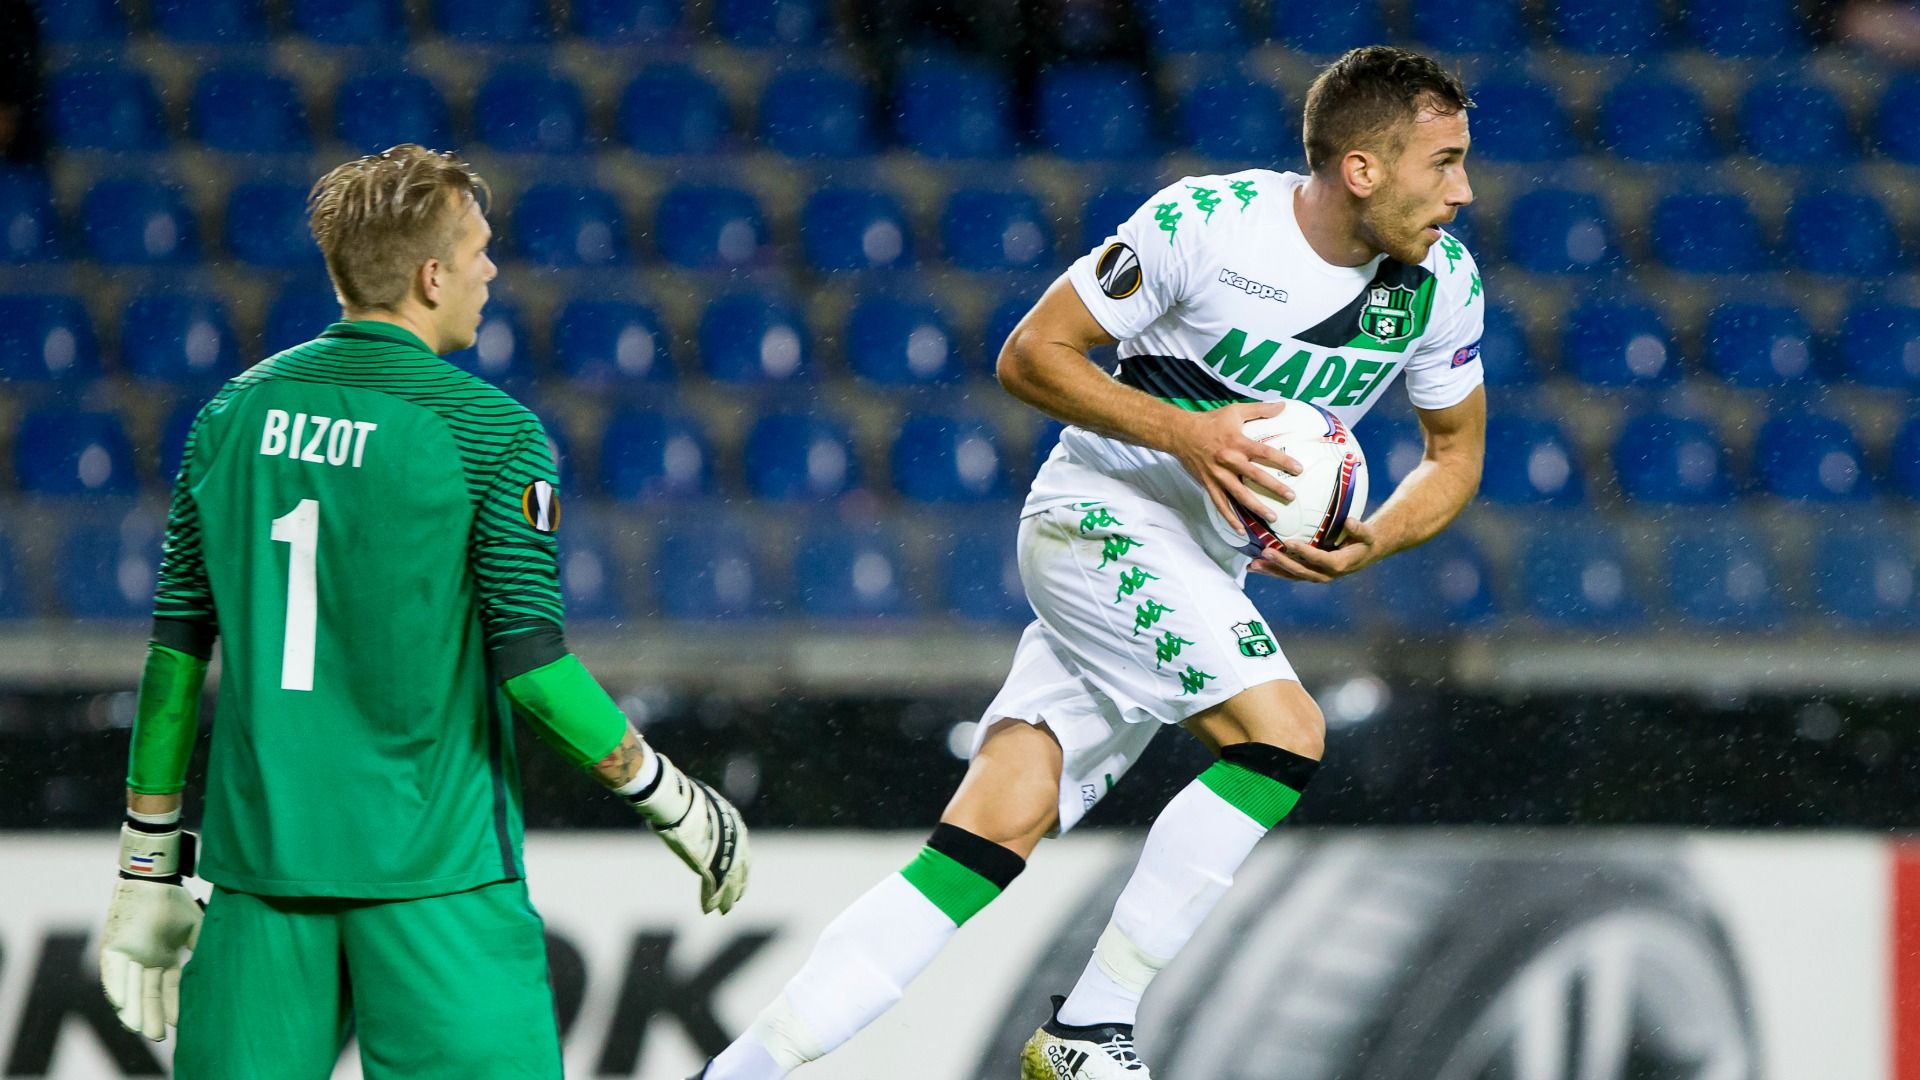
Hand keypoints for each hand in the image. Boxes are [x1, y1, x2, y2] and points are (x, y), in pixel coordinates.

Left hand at [100, 877, 201, 1040]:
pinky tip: (120, 1004)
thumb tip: (218, 969)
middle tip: (156, 1038)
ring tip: (137, 1029)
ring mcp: (129, 955)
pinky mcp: (113, 947)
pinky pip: (112, 972)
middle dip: (151, 1015)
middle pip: (149, 993)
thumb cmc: (175, 901)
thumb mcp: (195, 928)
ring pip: (130, 988)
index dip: (173, 1005)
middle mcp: (146, 961)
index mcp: (165, 957)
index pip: (170, 988)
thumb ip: (202, 948)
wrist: (154, 879)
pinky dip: (116, 988)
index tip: (179, 1024)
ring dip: (132, 1008)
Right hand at [631, 755, 749, 913]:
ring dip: (726, 897)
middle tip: (733, 902)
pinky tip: (709, 909)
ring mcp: (722, 849)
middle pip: (739, 868)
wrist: (673, 801)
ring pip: (729, 880)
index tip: (740, 880)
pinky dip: (710, 899)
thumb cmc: (680, 800)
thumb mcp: (698, 811)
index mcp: (732, 821)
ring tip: (724, 910)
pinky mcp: (708, 862)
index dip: (741, 868)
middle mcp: (733, 837)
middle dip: (736, 886)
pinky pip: (712, 885)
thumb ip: (703, 826)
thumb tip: (697, 833)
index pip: (741, 850)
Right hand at [1161, 402, 1302, 533]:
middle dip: (1274, 488)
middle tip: (1290, 497)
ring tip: (1272, 517)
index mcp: (1237, 442)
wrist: (1181, 433)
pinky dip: (1230, 518)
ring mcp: (1218, 475)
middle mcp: (1228, 460)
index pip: (1264, 453)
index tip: (1299, 470)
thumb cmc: (1210, 421)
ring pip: (1239, 495)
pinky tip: (1241, 530)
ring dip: (1256, 507)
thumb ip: (1260, 409)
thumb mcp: (1235, 411)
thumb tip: (1282, 405)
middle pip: (1255, 477)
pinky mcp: (1208, 485)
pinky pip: (1220, 504)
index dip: (1282, 461)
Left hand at [1250, 517, 1386, 582]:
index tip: (1289, 542)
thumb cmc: (1365, 540)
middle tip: (1265, 552)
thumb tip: (1350, 521)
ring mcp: (1316, 576)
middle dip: (1281, 563)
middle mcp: (1326, 575)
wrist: (1365, 553)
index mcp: (1339, 564)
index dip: (1304, 552)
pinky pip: (1289, 574)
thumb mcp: (1367, 534)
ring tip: (1252, 565)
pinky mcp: (1308, 574)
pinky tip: (1255, 566)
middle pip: (1300, 571)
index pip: (1319, 559)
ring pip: (1291, 576)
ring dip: (1272, 571)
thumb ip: (1359, 529)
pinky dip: (1272, 571)